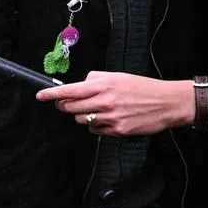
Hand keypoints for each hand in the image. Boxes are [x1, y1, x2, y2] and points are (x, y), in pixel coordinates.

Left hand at [35, 71, 194, 135]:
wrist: (167, 102)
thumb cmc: (142, 87)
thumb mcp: (117, 76)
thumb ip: (95, 79)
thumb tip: (78, 85)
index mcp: (103, 85)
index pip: (69, 90)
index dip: (51, 94)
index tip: (40, 95)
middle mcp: (104, 102)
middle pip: (70, 108)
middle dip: (64, 105)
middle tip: (67, 103)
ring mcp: (110, 118)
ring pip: (80, 120)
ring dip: (82, 116)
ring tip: (97, 109)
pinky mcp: (117, 131)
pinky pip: (94, 130)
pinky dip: (96, 125)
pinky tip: (108, 119)